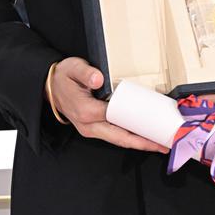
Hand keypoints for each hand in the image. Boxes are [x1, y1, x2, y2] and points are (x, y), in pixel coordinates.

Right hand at [49, 57, 167, 152]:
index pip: (115, 118)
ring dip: (138, 143)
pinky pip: (114, 136)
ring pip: (118, 140)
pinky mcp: (94, 129)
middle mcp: (88, 125)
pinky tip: (142, 136)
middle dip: (143, 143)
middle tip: (164, 145)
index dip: (135, 123)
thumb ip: (86, 72)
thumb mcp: (72, 68)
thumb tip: (99, 79)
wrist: (50, 87)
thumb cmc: (63, 77)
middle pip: (120, 138)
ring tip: (158, 144)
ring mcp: (90, 129)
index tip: (152, 124)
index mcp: (85, 111)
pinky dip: (130, 138)